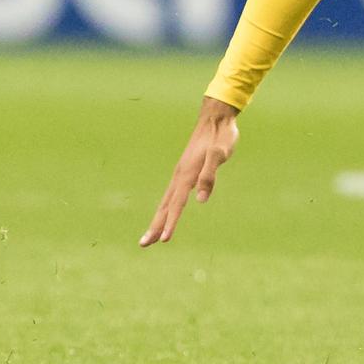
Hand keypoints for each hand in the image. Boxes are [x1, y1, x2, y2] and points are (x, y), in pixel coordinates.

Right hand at [138, 96, 240, 246]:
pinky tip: (166, 213)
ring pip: (166, 201)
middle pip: (165, 206)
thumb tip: (200, 201)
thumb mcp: (219, 154)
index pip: (177, 204)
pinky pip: (172, 195)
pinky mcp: (185, 171)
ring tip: (150, 236)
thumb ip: (209, 175)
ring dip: (158, 219)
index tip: (164, 240)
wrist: (216, 118)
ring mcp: (181, 173)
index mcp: (187, 174)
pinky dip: (166, 208)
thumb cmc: (220, 136)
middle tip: (143, 245)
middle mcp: (180, 176)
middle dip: (155, 226)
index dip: (171, 223)